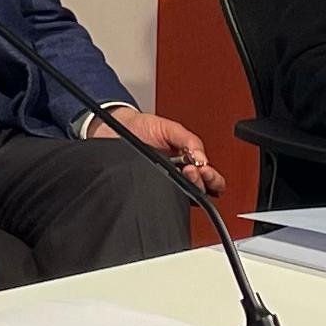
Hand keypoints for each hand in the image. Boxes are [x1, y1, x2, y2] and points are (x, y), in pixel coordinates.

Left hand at [85, 107, 226, 195]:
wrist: (113, 127)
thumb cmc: (140, 127)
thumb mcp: (168, 128)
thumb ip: (188, 139)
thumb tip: (202, 158)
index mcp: (187, 161)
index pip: (208, 177)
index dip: (212, 178)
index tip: (205, 169)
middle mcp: (177, 176)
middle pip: (199, 190)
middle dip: (201, 182)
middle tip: (193, 170)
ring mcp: (163, 183)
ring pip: (184, 197)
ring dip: (189, 188)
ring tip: (184, 173)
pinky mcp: (147, 188)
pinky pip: (162, 198)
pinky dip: (170, 195)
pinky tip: (169, 184)